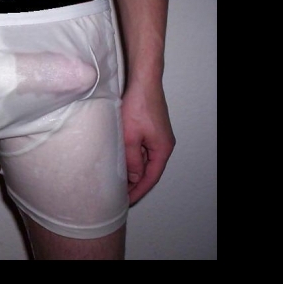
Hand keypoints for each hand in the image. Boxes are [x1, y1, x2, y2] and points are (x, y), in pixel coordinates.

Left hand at [121, 80, 175, 204]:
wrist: (143, 82)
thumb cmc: (138, 106)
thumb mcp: (130, 138)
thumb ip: (132, 160)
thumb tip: (134, 177)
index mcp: (162, 149)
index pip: (151, 177)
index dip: (139, 191)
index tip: (127, 201)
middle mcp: (164, 144)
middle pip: (150, 170)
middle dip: (135, 183)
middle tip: (120, 194)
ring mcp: (158, 136)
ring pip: (146, 159)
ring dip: (134, 170)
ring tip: (118, 181)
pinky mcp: (151, 129)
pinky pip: (143, 149)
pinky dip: (134, 157)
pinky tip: (121, 161)